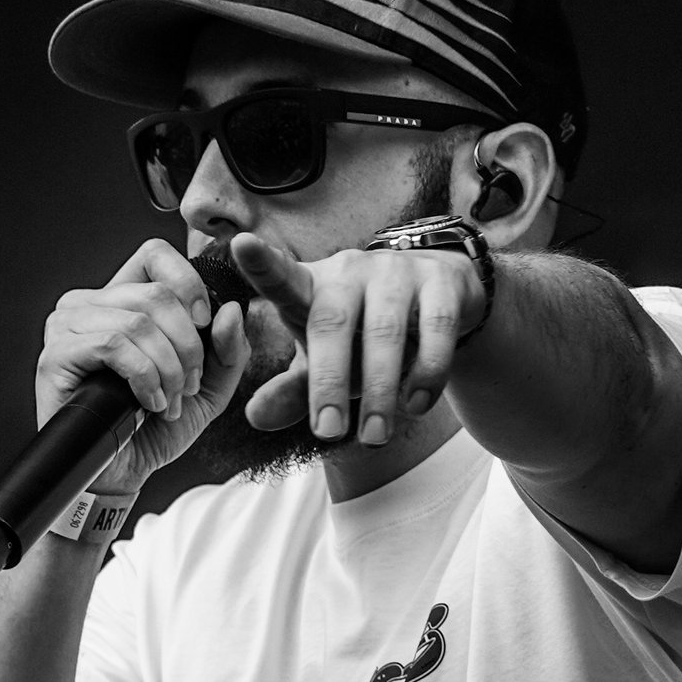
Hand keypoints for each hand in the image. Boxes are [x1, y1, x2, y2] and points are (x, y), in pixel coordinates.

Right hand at [36, 239, 248, 493]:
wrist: (122, 474)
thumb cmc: (155, 427)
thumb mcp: (208, 386)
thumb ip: (227, 349)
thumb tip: (231, 309)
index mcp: (123, 299)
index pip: (154, 254)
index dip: (188, 283)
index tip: (206, 324)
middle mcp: (90, 303)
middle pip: (156, 294)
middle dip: (188, 346)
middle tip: (188, 385)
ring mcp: (67, 326)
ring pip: (137, 321)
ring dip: (168, 367)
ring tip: (169, 400)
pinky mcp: (56, 354)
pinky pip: (114, 344)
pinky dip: (144, 376)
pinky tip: (148, 403)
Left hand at [232, 229, 484, 448]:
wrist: (440, 295)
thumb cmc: (365, 333)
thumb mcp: (327, 361)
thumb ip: (293, 390)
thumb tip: (254, 418)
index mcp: (311, 288)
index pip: (281, 276)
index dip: (262, 264)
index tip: (241, 245)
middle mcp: (350, 273)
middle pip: (332, 322)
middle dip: (328, 381)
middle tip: (328, 434)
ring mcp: (396, 273)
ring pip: (385, 331)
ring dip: (379, 389)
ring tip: (374, 436)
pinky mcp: (441, 283)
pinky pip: (435, 328)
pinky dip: (427, 371)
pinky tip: (417, 405)